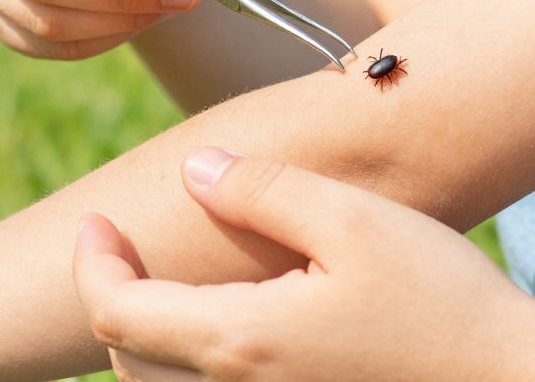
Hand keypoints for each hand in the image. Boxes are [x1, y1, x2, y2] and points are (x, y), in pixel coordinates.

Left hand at [72, 148, 515, 381]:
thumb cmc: (443, 300)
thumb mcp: (356, 221)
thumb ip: (264, 192)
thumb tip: (193, 172)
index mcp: (240, 342)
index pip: (116, 311)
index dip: (91, 263)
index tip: (94, 221)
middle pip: (128, 358)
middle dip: (107, 297)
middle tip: (113, 244)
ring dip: (140, 339)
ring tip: (154, 284)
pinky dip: (182, 369)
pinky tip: (217, 328)